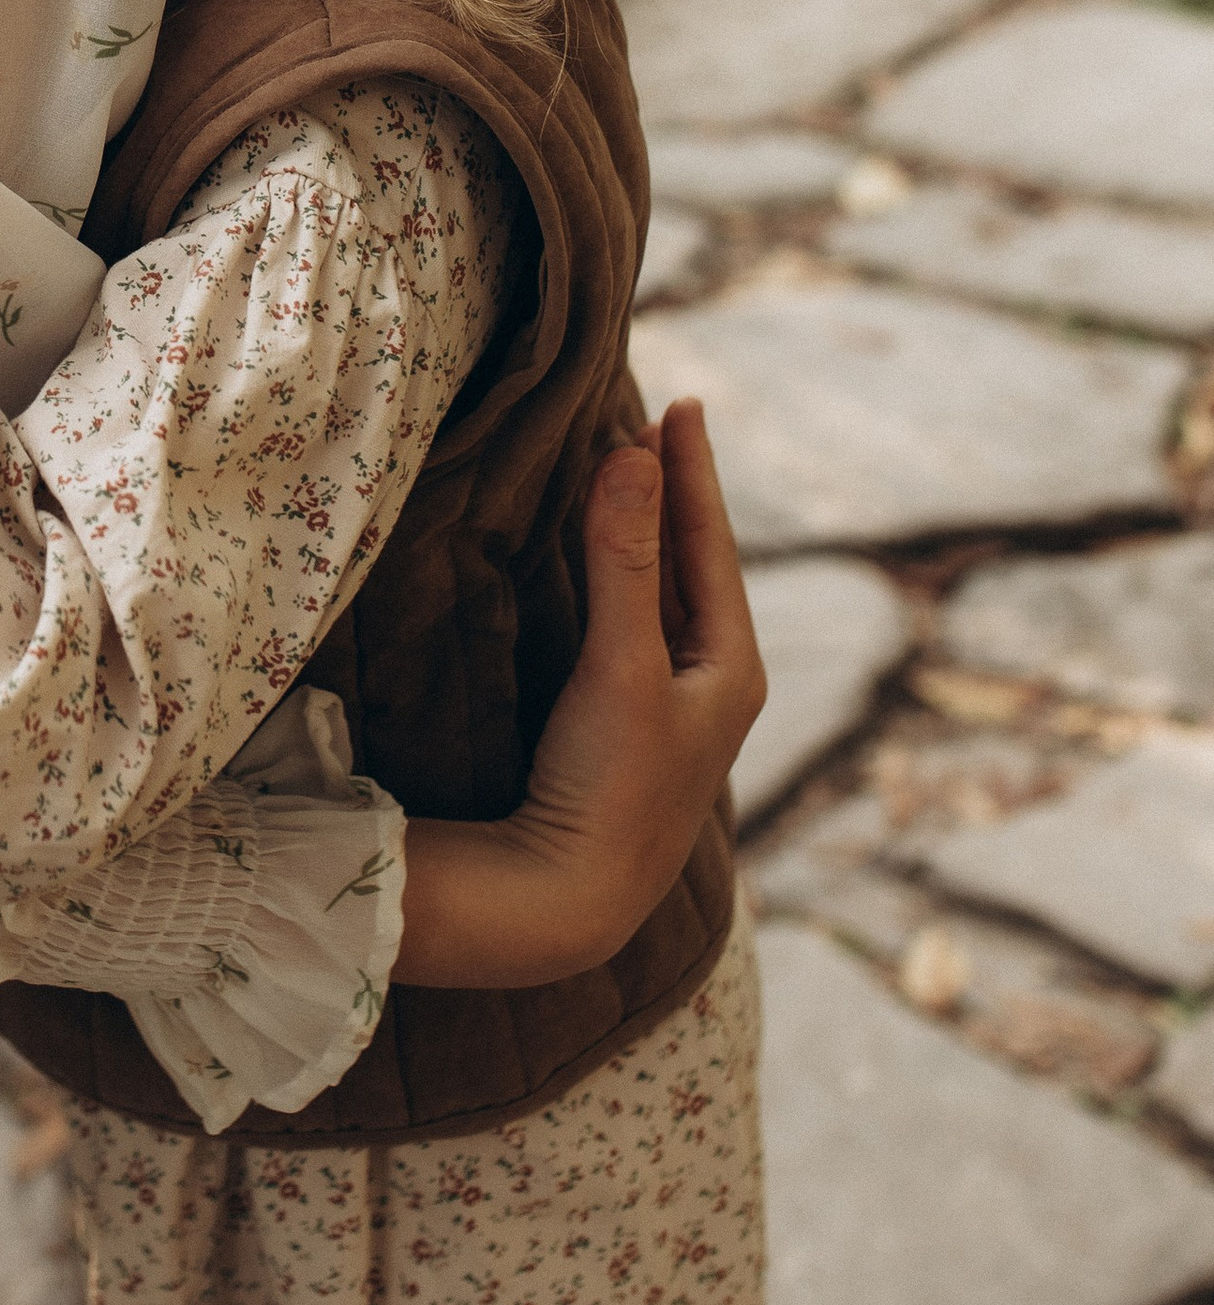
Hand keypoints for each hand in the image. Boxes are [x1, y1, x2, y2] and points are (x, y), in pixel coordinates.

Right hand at [393, 401, 763, 988]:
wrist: (571, 899)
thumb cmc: (611, 787)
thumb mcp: (621, 664)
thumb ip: (622, 558)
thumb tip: (631, 454)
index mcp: (733, 669)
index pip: (711, 544)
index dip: (693, 472)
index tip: (682, 405)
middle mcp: (713, 686)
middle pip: (695, 565)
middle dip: (675, 494)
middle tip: (659, 424)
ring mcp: (673, 710)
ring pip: (667, 595)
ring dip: (649, 532)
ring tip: (635, 475)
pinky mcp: (630, 729)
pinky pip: (637, 624)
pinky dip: (624, 576)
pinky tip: (607, 565)